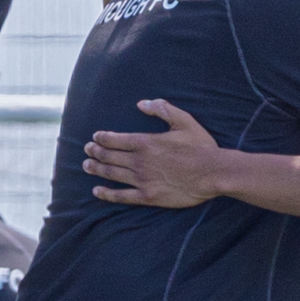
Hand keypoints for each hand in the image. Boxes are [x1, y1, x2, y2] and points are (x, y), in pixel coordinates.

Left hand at [83, 99, 224, 207]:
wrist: (213, 173)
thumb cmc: (201, 147)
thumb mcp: (184, 121)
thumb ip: (162, 109)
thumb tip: (141, 103)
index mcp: (146, 142)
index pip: (115, 139)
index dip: (102, 138)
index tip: (95, 137)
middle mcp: (139, 161)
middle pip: (110, 156)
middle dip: (95, 152)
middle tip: (87, 150)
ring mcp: (142, 180)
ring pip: (112, 174)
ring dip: (96, 169)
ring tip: (86, 166)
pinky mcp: (148, 196)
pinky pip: (121, 196)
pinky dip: (107, 193)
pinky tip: (96, 191)